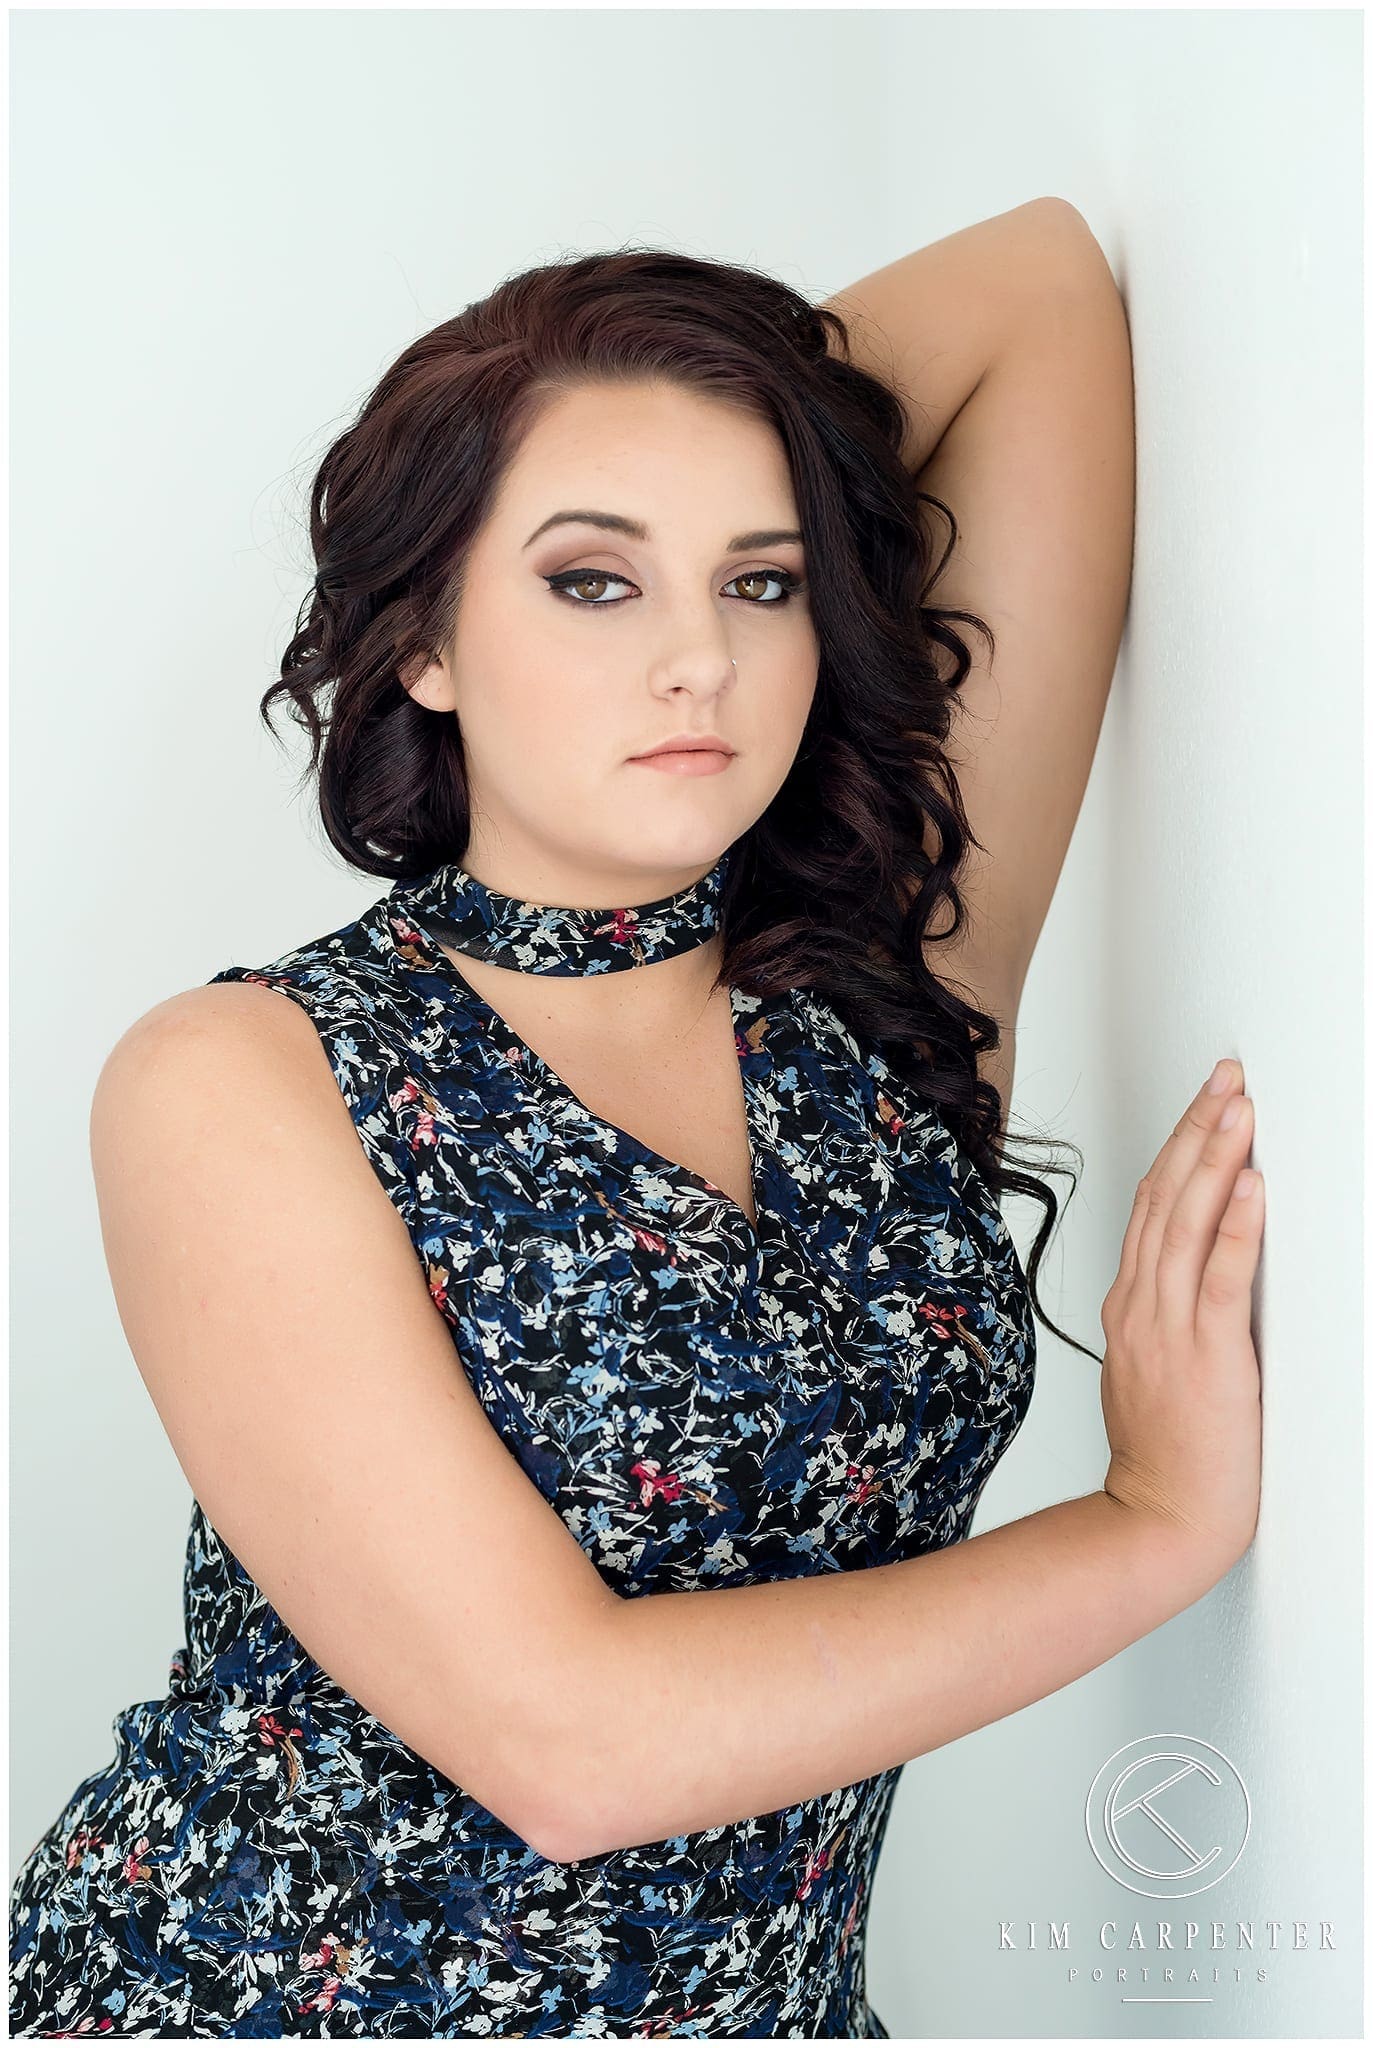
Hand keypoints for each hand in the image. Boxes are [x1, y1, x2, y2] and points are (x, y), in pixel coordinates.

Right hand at [1099, 1058, 1263, 1576]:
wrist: (1160, 1517)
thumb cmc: (1163, 1453)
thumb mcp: (1150, 1365)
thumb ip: (1163, 1312)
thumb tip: (1192, 1269)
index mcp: (1129, 1304)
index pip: (1150, 1204)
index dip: (1180, 1146)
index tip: (1207, 1102)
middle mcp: (1141, 1304)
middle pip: (1165, 1196)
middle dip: (1199, 1130)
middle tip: (1226, 1078)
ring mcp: (1169, 1327)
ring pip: (1187, 1222)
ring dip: (1216, 1159)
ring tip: (1239, 1109)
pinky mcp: (1206, 1355)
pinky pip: (1219, 1278)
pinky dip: (1235, 1228)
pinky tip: (1252, 1187)